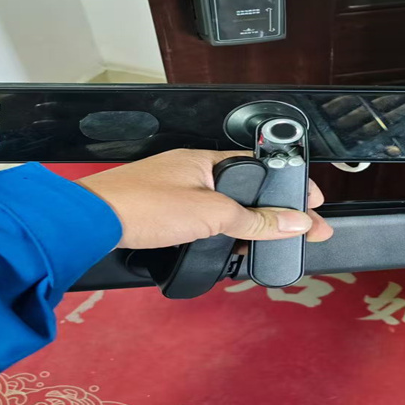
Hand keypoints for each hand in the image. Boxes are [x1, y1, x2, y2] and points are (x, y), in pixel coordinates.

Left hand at [77, 149, 333, 249]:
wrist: (89, 222)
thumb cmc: (140, 205)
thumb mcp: (209, 213)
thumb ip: (254, 219)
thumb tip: (295, 220)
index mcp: (206, 161)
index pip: (260, 170)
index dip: (289, 188)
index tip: (315, 206)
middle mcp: (192, 171)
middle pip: (245, 189)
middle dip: (274, 208)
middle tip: (301, 231)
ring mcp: (176, 190)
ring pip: (225, 205)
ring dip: (248, 221)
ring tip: (272, 241)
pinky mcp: (162, 210)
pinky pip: (205, 216)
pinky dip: (223, 229)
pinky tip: (229, 244)